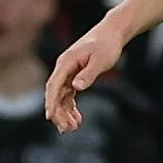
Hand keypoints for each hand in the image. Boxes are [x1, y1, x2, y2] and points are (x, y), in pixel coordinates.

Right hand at [46, 16, 127, 132]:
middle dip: (59, 112)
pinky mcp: (75, 75)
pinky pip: (69, 94)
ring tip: (72, 128)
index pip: (54, 85)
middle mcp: (64, 68)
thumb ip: (89, 74)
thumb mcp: (101, 59)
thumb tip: (76, 87)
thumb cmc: (107, 44)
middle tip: (67, 129)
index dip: (51, 102)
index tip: (50, 116)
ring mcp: (68, 72)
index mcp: (66, 62)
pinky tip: (76, 118)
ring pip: (62, 96)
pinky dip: (71, 106)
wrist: (113, 32)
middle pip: (56, 94)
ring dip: (65, 112)